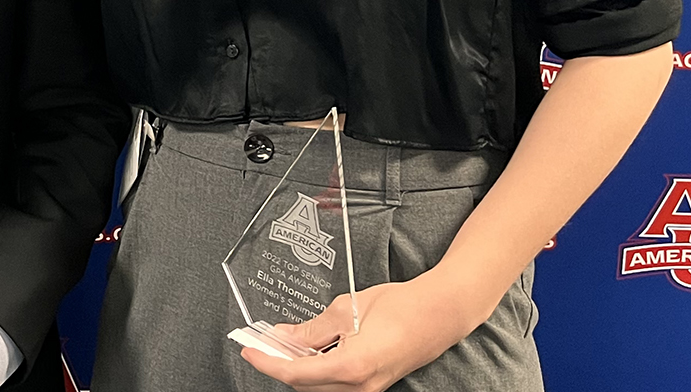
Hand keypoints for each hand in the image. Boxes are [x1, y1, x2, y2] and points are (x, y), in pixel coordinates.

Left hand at [240, 273, 491, 391]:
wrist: (441, 313)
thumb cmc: (401, 307)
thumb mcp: (347, 309)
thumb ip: (312, 329)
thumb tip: (285, 337)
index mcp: (351, 368)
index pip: (295, 373)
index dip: (267, 362)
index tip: (249, 352)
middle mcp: (360, 386)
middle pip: (305, 384)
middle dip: (280, 364)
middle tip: (262, 344)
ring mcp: (370, 389)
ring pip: (321, 386)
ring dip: (299, 367)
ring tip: (283, 344)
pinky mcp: (375, 383)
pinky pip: (337, 382)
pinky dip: (318, 368)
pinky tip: (310, 349)